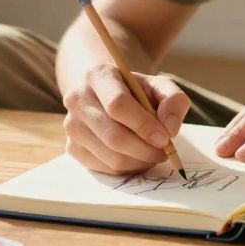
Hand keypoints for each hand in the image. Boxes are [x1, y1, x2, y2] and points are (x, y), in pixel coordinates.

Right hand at [61, 62, 190, 173]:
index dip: (144, 125)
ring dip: (139, 161)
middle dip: (145, 150)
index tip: (165, 138)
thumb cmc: (134, 90)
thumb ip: (173, 100)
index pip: (117, 105)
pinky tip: (137, 157)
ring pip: (110, 157)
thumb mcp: (158, 85)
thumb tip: (170, 128)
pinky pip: (104, 168)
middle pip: (114, 136)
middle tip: (164, 152)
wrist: (103, 93)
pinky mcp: (72, 147)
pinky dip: (127, 168)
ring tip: (153, 153)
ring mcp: (71, 125)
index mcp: (98, 76)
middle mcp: (78, 99)